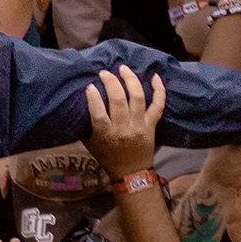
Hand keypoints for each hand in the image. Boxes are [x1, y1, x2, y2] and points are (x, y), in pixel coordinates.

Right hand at [81, 66, 164, 180]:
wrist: (131, 172)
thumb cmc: (107, 156)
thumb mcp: (90, 142)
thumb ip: (86, 123)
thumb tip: (81, 100)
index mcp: (105, 135)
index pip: (98, 113)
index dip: (93, 97)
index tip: (90, 86)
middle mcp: (123, 129)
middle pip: (118, 101)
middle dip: (111, 82)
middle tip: (105, 73)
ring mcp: (139, 126)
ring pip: (137, 98)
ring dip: (130, 80)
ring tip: (123, 68)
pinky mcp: (151, 125)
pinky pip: (158, 105)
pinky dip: (159, 90)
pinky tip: (154, 76)